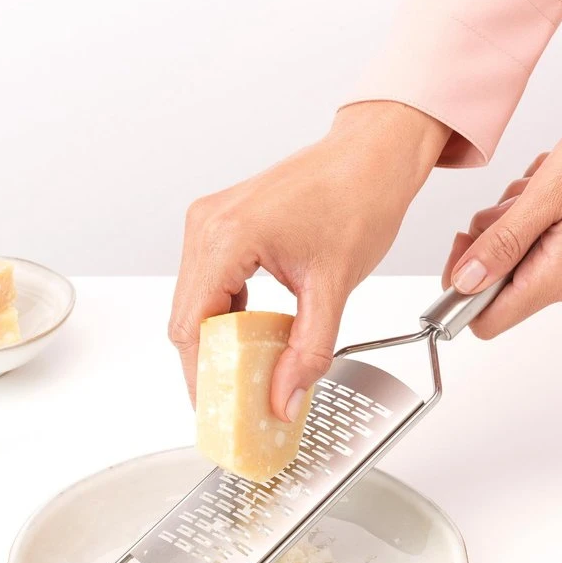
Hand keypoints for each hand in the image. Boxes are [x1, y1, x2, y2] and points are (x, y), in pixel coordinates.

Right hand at [171, 102, 450, 420]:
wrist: (374, 155)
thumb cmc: (359, 197)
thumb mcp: (334, 287)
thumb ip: (308, 351)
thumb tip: (284, 397)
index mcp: (227, 236)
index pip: (193, 325)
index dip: (201, 374)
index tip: (218, 407)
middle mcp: (208, 224)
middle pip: (188, 316)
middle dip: (210, 362)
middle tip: (235, 400)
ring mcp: (211, 220)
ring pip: (196, 300)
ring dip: (220, 338)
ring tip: (248, 373)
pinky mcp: (224, 223)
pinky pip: (212, 281)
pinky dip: (229, 313)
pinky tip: (254, 336)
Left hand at [443, 84, 561, 338]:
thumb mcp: (549, 193)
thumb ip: (503, 243)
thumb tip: (464, 281)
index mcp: (559, 277)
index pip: (485, 320)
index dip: (461, 289)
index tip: (464, 245)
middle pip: (494, 284)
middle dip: (491, 238)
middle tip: (515, 200)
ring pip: (512, 254)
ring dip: (513, 217)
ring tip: (541, 186)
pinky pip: (533, 237)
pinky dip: (532, 208)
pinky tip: (554, 183)